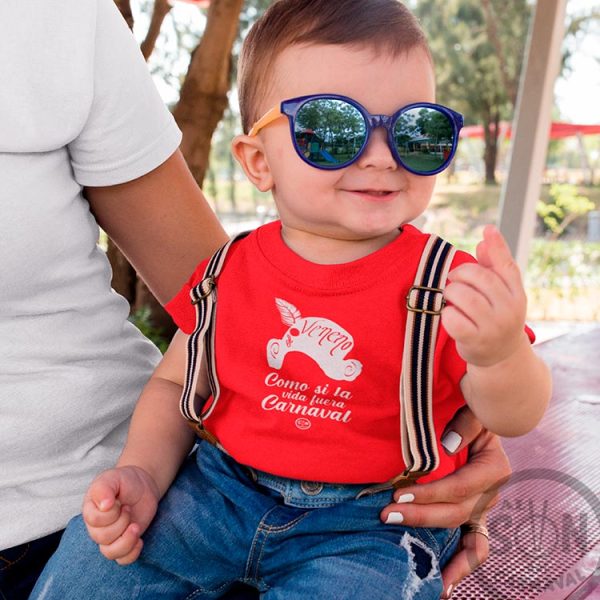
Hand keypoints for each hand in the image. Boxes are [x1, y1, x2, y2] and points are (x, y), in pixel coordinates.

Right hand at [82, 466, 160, 564]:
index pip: (94, 521)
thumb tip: (104, 506)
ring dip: (126, 540)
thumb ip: (104, 488)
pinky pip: (123, 560)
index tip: (119, 501)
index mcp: (90, 511)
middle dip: (121, 522)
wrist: (141, 485)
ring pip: (110, 553)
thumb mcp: (112, 477)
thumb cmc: (124, 481)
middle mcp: (97, 528)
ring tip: (135, 526)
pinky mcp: (125, 543)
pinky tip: (140, 540)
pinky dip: (132, 553)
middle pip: (102, 538)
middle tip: (128, 508)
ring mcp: (111, 538)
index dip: (110, 513)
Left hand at [380, 407, 510, 596]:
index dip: (430, 494)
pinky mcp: (474, 515)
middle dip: (421, 517)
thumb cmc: (473, 409)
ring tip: (427, 579)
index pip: (459, 488)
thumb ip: (465, 425)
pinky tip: (444, 585)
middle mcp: (490, 492)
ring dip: (444, 556)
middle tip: (388, 515)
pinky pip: (475, 547)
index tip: (400, 496)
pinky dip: (462, 567)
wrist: (483, 413)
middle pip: (456, 513)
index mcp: (493, 468)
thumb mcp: (473, 410)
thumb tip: (447, 447)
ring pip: (468, 539)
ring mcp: (482, 507)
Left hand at [442, 225, 526, 366]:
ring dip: (451, 292)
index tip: (487, 229)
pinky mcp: (475, 340)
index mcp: (517, 294)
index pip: (507, 267)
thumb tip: (485, 239)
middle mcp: (509, 309)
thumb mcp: (501, 294)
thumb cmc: (496, 317)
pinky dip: (446, 313)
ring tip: (451, 297)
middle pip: (480, 278)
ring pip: (464, 296)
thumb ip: (493, 267)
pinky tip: (450, 315)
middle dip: (460, 274)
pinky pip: (453, 318)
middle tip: (453, 280)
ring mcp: (493, 326)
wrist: (500, 357)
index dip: (497, 247)